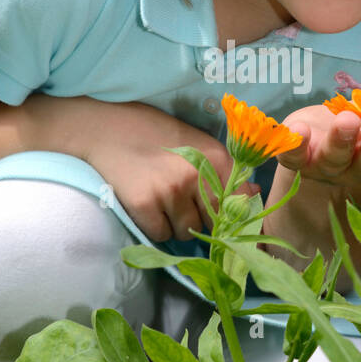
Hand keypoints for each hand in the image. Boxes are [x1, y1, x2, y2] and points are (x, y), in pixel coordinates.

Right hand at [66, 99, 258, 241]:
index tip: (225, 220)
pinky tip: (146, 204)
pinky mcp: (144, 205)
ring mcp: (170, 191)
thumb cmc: (154, 133)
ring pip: (187, 231)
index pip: (240, 203)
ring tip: (162, 199)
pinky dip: (155, 226)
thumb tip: (254, 195)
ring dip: (177, 224)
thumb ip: (224, 170)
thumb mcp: (196, 143)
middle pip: (214, 222)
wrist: (106, 127)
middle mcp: (196, 176)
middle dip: (201, 219)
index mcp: (215, 158)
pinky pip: (161, 234)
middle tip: (181, 201)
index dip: (233, 216)